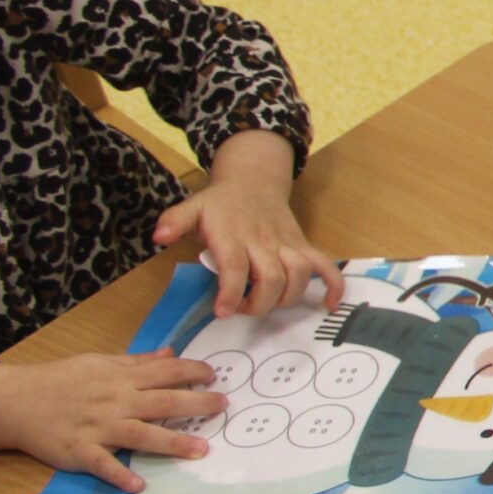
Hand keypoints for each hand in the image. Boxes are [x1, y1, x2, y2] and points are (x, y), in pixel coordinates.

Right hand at [0, 352, 224, 492]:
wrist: (18, 401)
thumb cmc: (62, 380)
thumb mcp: (100, 362)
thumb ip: (137, 361)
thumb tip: (171, 352)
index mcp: (121, 378)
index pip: (165, 372)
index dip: (193, 372)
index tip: (216, 377)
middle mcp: (115, 401)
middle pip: (162, 402)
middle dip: (196, 404)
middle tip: (223, 407)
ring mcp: (98, 427)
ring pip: (140, 434)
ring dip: (172, 442)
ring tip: (201, 449)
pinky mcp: (80, 451)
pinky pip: (102, 464)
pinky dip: (120, 474)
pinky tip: (140, 484)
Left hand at [152, 129, 341, 318]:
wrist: (254, 181)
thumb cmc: (220, 203)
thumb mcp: (192, 207)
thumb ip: (174, 221)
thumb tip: (159, 237)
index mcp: (233, 234)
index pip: (234, 266)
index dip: (230, 292)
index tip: (223, 312)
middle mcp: (263, 241)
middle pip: (271, 277)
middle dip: (259, 303)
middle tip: (242, 310)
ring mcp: (287, 244)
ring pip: (299, 275)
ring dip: (287, 298)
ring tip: (269, 305)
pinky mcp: (303, 247)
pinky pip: (326, 266)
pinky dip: (333, 286)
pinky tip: (328, 305)